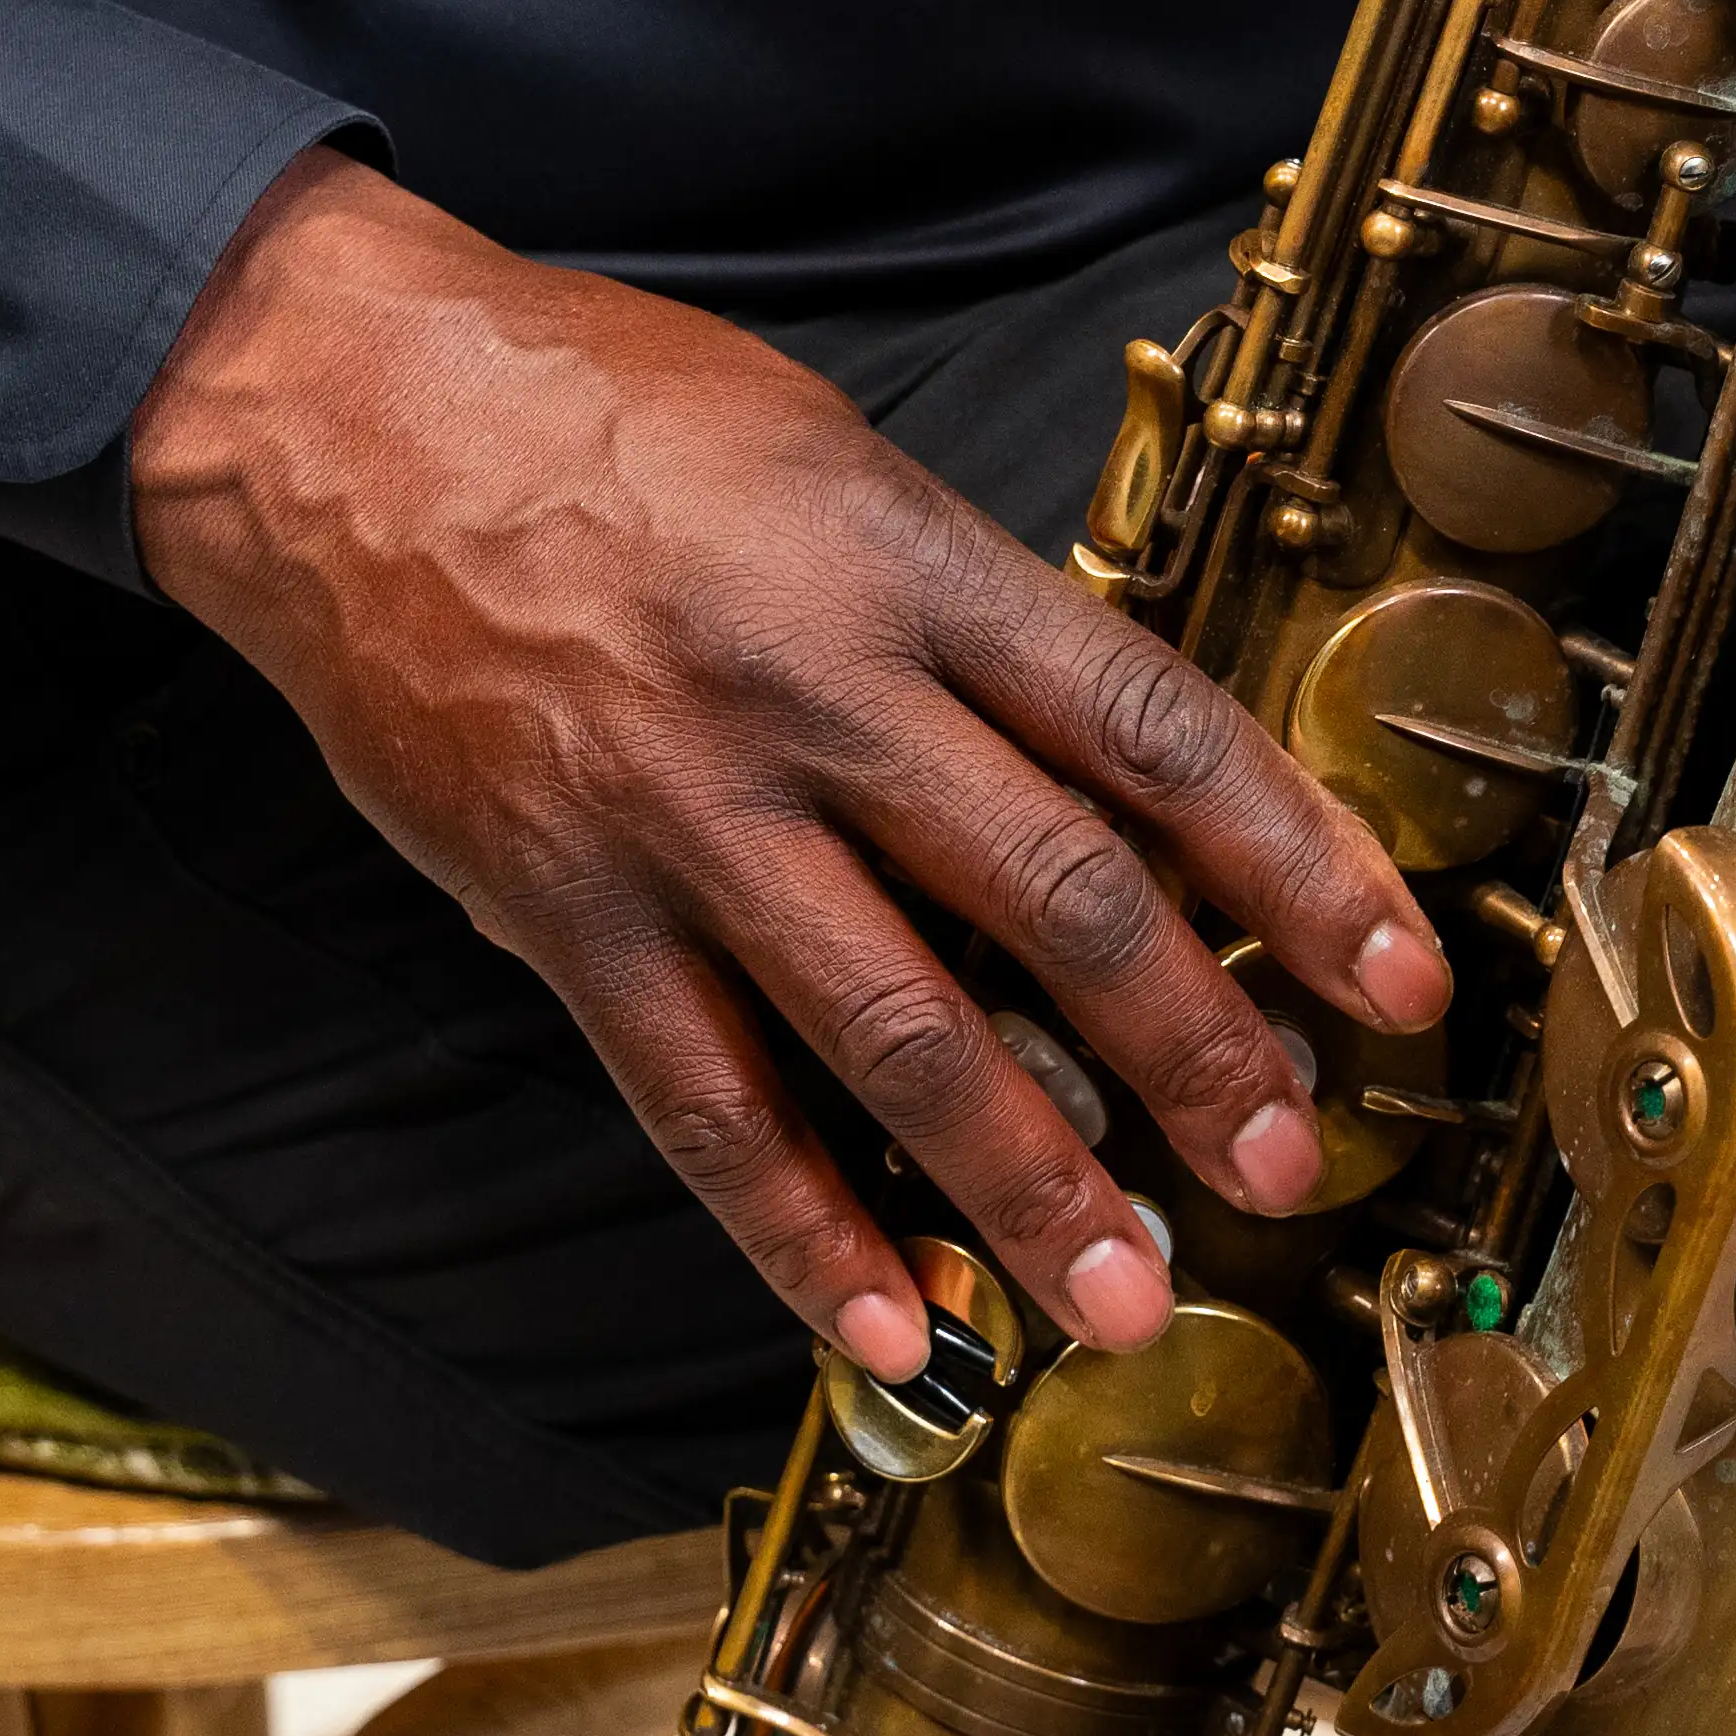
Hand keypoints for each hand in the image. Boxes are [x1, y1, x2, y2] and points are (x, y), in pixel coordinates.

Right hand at [132, 151, 1447, 1382]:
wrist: (341, 411)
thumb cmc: (600, 407)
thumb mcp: (828, 454)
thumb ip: (958, 609)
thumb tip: (1107, 763)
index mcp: (905, 564)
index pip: (1148, 727)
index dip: (1292, 862)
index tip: (1395, 973)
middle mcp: (816, 695)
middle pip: (1055, 897)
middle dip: (1199, 1052)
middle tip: (1295, 1167)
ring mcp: (686, 814)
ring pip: (896, 1030)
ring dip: (1031, 1182)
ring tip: (1129, 1299)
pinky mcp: (565, 907)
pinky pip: (704, 1100)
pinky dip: (804, 1231)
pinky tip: (895, 1328)